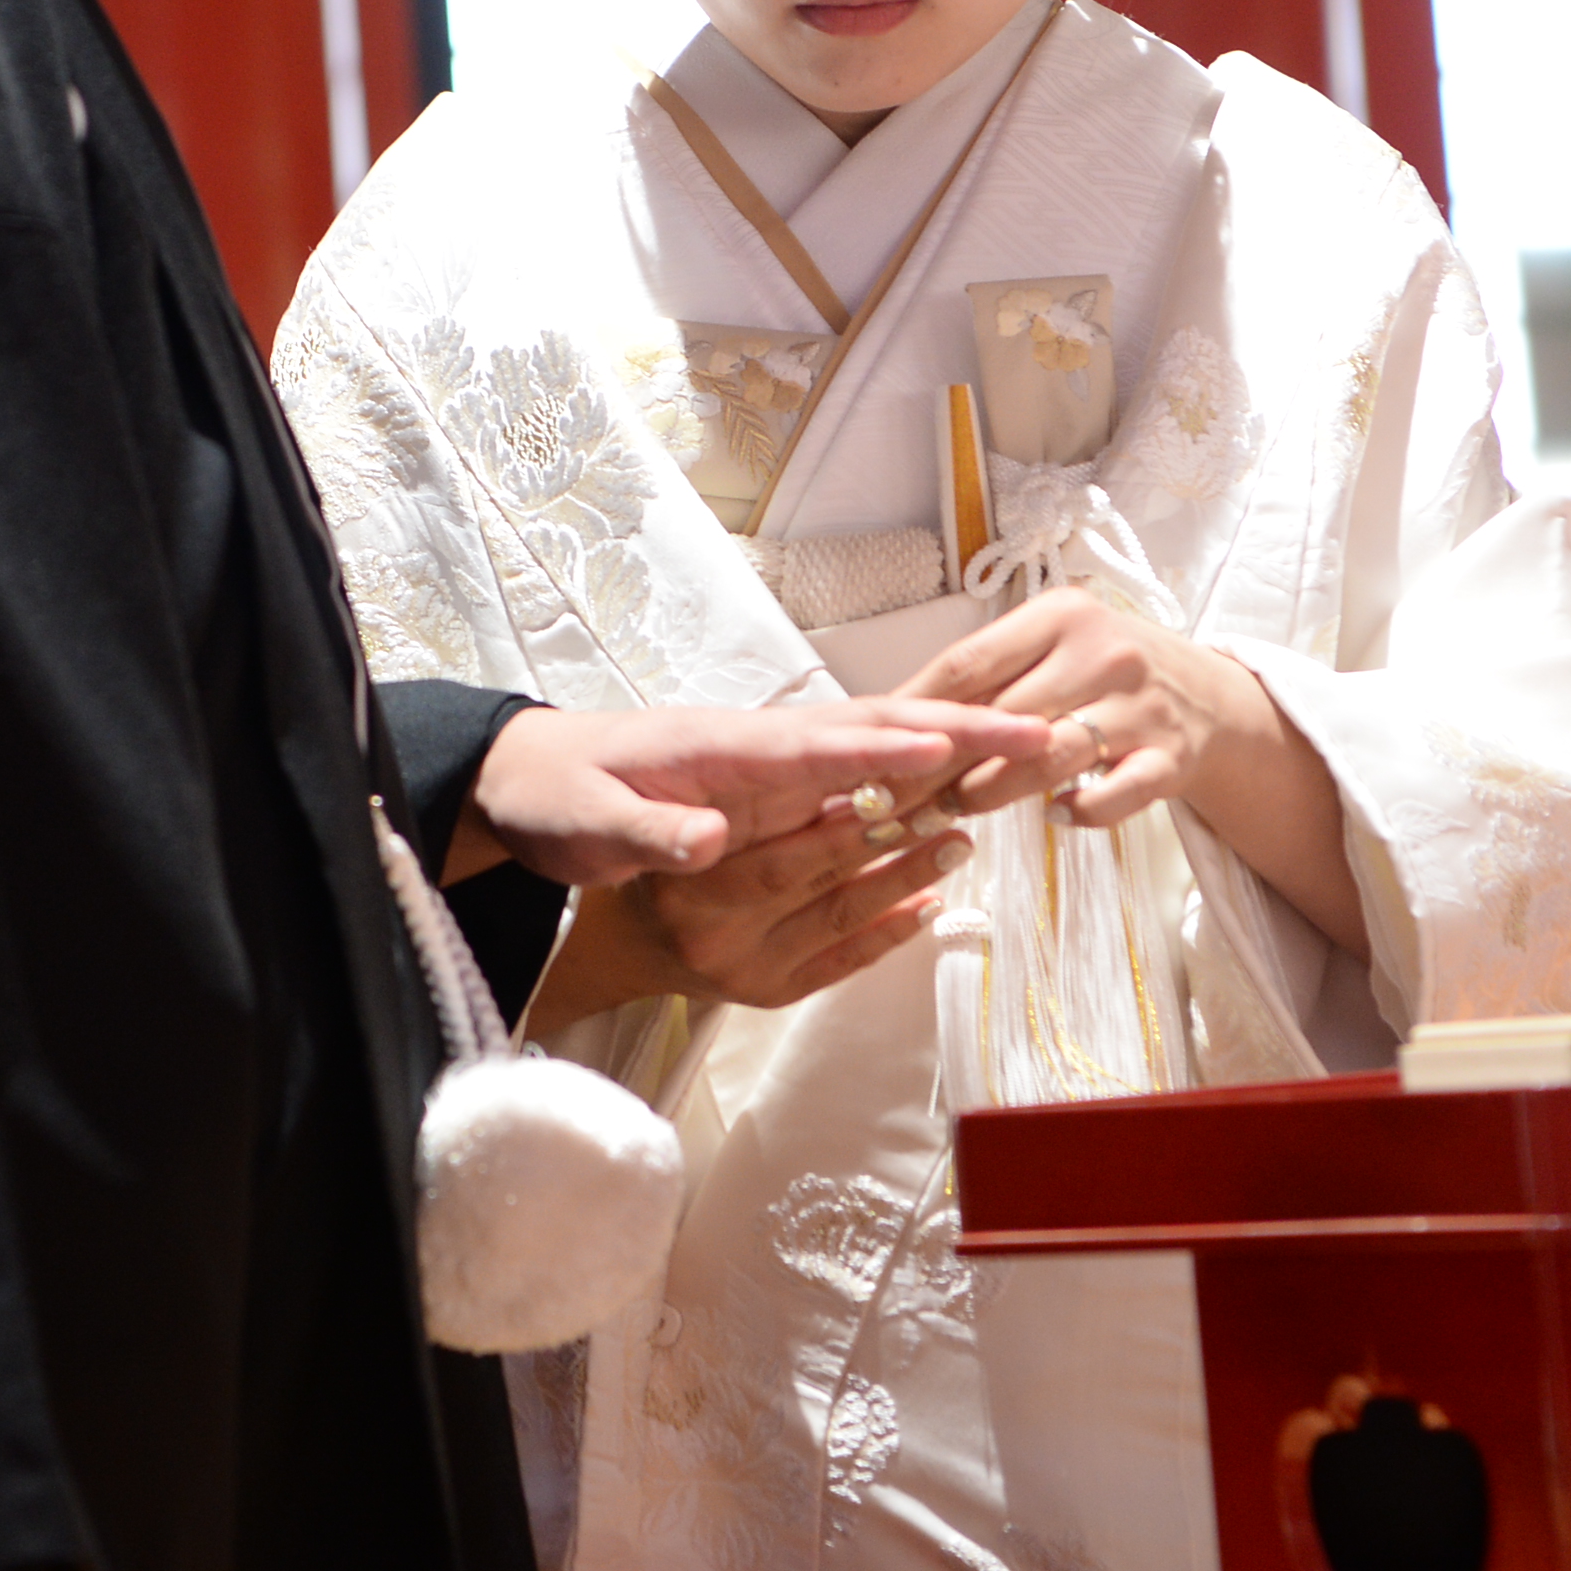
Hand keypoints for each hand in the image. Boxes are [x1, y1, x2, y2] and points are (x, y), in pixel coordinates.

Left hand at [457, 698, 1053, 887]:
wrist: (527, 776)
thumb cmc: (556, 797)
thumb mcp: (587, 824)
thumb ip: (647, 831)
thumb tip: (706, 840)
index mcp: (724, 749)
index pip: (823, 746)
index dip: (889, 749)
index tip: (955, 746)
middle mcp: (762, 746)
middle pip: (876, 731)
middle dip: (960, 730)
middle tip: (1043, 730)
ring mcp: (773, 760)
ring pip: (880, 747)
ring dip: (954, 745)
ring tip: (1032, 744)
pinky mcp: (773, 782)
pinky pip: (858, 776)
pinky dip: (913, 772)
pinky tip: (957, 789)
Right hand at [519, 806, 978, 1039]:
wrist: (609, 941)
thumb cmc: (653, 859)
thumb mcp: (668, 808)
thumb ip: (743, 796)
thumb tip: (835, 765)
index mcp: (688, 875)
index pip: (783, 834)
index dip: (849, 800)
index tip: (907, 765)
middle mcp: (712, 927)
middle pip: (815, 872)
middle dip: (889, 830)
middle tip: (951, 794)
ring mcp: (742, 966)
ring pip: (835, 917)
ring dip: (901, 878)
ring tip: (956, 840)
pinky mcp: (765, 993)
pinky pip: (836, 964)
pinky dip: (886, 934)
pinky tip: (928, 903)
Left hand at [894, 587, 1366, 951]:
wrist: (1212, 697)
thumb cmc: (1104, 673)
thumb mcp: (1052, 650)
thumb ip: (987, 677)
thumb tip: (889, 719)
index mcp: (1060, 615)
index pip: (968, 665)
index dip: (912, 714)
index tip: (870, 752)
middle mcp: (1103, 652)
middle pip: (1002, 717)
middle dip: (942, 766)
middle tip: (897, 804)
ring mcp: (1142, 705)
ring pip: (1050, 757)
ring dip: (995, 792)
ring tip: (959, 810)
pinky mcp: (1172, 757)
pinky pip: (1113, 796)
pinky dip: (1079, 812)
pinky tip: (1054, 818)